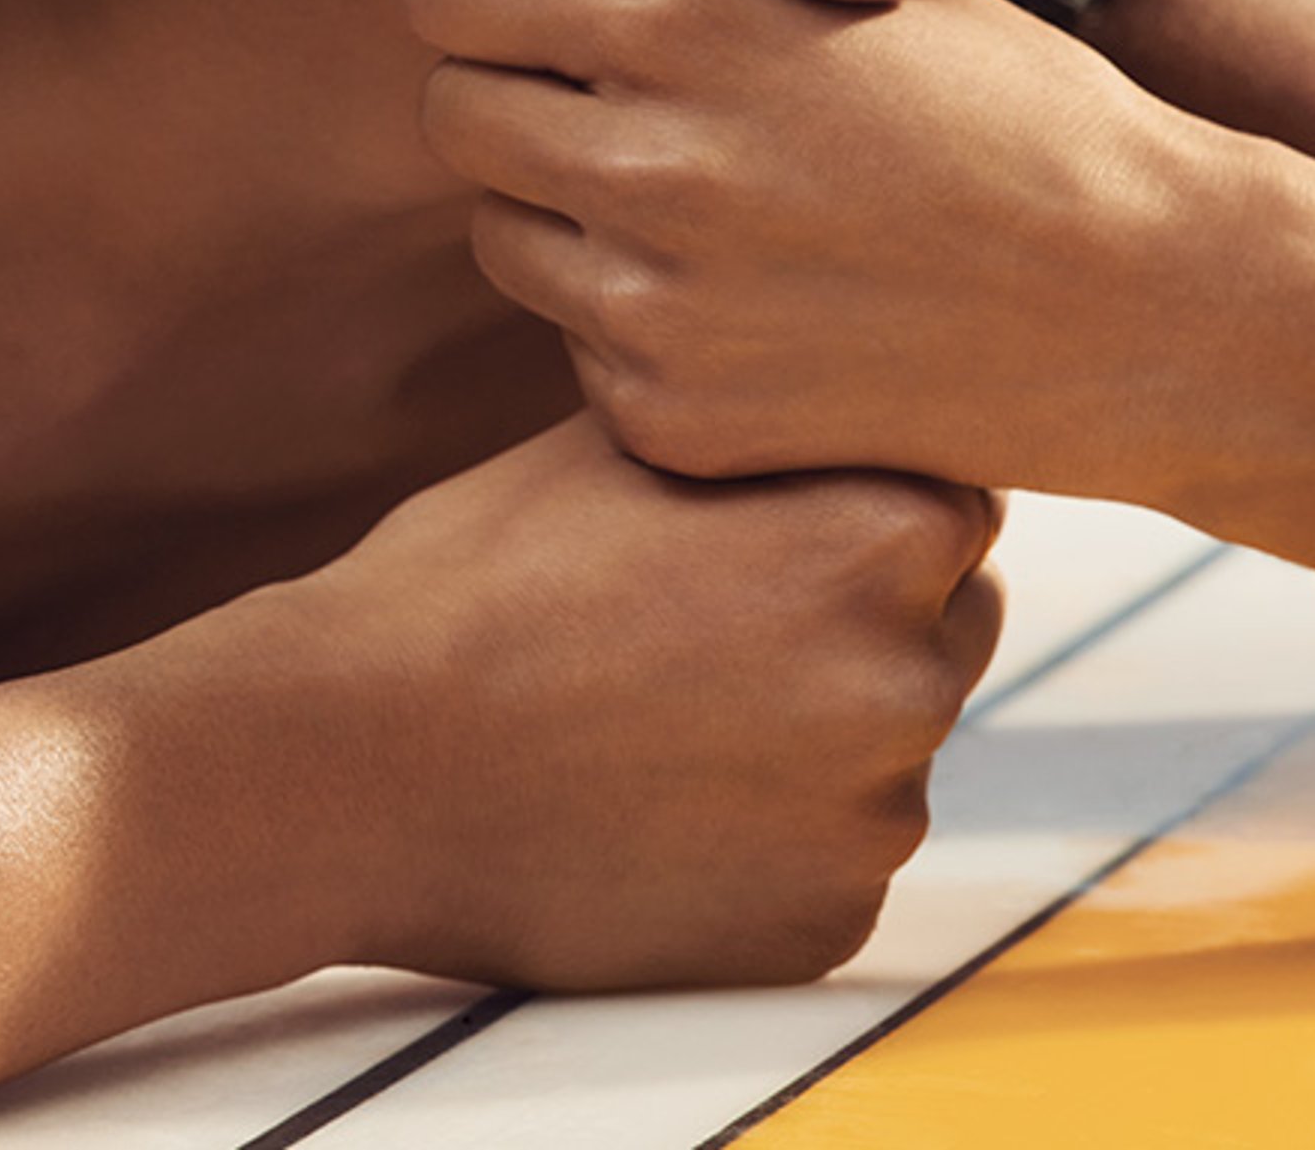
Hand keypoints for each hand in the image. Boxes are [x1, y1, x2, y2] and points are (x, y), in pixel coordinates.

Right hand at [287, 414, 1002, 990]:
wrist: (357, 765)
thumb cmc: (477, 577)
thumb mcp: (624, 439)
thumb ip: (764, 420)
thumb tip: (826, 388)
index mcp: (882, 534)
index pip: (957, 499)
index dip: (861, 501)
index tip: (771, 522)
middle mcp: (911, 679)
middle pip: (946, 624)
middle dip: (860, 614)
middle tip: (707, 619)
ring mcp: (874, 818)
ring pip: (886, 747)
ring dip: (811, 730)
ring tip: (655, 713)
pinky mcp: (825, 926)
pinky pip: (829, 858)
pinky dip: (767, 837)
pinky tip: (651, 804)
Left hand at [401, 0, 1256, 504]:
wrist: (1147, 306)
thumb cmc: (1001, 107)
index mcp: (679, 17)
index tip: (546, 8)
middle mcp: (645, 160)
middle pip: (449, 112)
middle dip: (513, 102)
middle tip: (625, 110)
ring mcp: (653, 307)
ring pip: (502, 236)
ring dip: (568, 218)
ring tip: (713, 206)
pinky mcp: (673, 422)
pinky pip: (576, 352)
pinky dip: (639, 331)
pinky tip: (759, 308)